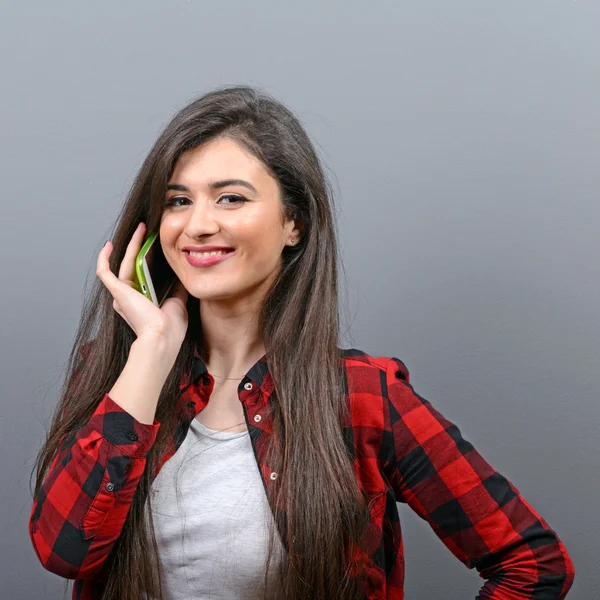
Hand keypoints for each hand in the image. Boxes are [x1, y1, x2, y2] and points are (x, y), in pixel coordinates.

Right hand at [96, 222, 188, 349]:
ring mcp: (121, 294)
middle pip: (134, 263)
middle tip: (147, 229)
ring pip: (123, 262)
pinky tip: (109, 244)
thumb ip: (177, 288)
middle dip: (140, 245)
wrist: (163, 337)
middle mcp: (128, 298)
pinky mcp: (118, 291)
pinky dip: (104, 258)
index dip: (147, 258)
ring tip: (141, 228)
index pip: (143, 274)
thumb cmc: (171, 328)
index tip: (156, 244)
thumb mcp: (178, 302)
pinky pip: (104, 271)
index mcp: (142, 302)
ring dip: (131, 244)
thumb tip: (181, 274)